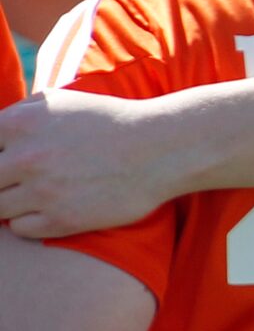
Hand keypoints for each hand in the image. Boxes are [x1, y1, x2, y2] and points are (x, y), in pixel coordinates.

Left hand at [0, 90, 183, 238]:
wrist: (161, 149)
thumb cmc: (109, 122)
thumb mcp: (60, 101)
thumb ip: (17, 114)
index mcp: (20, 124)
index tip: (11, 162)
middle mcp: (26, 158)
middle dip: (2, 180)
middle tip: (23, 179)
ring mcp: (43, 192)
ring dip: (12, 202)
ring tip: (39, 193)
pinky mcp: (62, 220)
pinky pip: (20, 229)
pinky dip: (29, 221)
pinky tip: (50, 207)